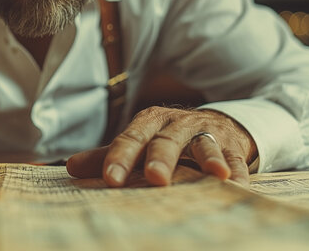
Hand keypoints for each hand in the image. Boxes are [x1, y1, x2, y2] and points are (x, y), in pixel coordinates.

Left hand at [66, 106, 256, 186]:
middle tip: (155, 178)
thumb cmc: (167, 139)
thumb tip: (69, 166)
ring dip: (209, 158)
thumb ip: (108, 155)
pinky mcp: (231, 144)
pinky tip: (239, 184)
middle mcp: (176, 124)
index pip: (131, 138)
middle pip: (166, 139)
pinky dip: (238, 169)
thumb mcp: (138, 143)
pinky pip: (235, 156)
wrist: (213, 124)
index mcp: (148, 123)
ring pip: (204, 143)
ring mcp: (205, 132)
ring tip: (215, 174)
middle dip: (161, 157)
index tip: (110, 179)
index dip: (120, 157)